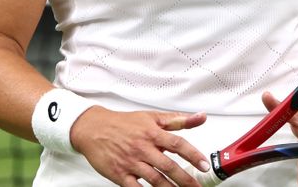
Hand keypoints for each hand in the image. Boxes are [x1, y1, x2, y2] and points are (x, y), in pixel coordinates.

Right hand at [70, 106, 211, 186]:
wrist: (93, 128)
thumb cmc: (123, 123)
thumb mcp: (151, 117)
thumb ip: (178, 120)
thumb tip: (201, 117)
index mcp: (152, 133)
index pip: (177, 144)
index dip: (193, 155)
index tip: (204, 165)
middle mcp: (142, 148)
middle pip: (168, 166)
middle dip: (185, 179)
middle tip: (197, 186)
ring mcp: (131, 162)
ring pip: (154, 179)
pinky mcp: (119, 174)